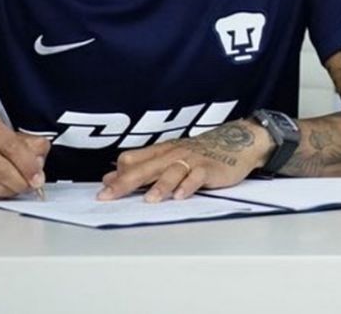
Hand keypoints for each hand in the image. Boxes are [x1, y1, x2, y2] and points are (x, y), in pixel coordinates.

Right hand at [0, 112, 50, 198]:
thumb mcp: (11, 132)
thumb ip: (31, 144)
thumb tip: (38, 163)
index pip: (11, 147)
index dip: (28, 165)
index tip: (38, 177)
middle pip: (3, 170)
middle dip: (22, 182)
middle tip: (31, 185)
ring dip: (12, 190)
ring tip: (19, 186)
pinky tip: (4, 188)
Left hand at [97, 120, 275, 202]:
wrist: (236, 141)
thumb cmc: (200, 153)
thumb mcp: (169, 157)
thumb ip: (142, 167)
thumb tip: (111, 177)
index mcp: (161, 152)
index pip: (133, 160)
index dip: (118, 175)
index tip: (103, 190)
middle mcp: (173, 154)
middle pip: (146, 167)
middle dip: (126, 182)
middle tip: (109, 196)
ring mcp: (192, 160)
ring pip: (172, 171)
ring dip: (160, 186)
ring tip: (148, 200)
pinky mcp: (210, 168)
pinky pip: (197, 176)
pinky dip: (188, 186)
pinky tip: (180, 196)